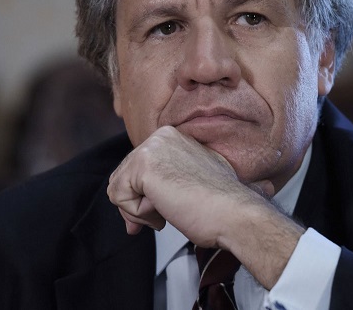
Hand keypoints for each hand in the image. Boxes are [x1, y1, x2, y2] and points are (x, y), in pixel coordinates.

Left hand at [106, 125, 303, 287]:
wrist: (234, 214)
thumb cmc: (220, 206)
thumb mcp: (187, 185)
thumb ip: (161, 186)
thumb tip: (134, 212)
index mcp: (175, 138)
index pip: (138, 169)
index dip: (143, 196)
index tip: (162, 212)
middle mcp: (162, 136)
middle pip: (124, 177)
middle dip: (137, 205)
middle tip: (164, 216)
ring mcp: (153, 147)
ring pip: (119, 187)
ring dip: (139, 210)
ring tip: (171, 209)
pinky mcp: (144, 164)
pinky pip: (118, 197)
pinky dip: (137, 214)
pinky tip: (166, 209)